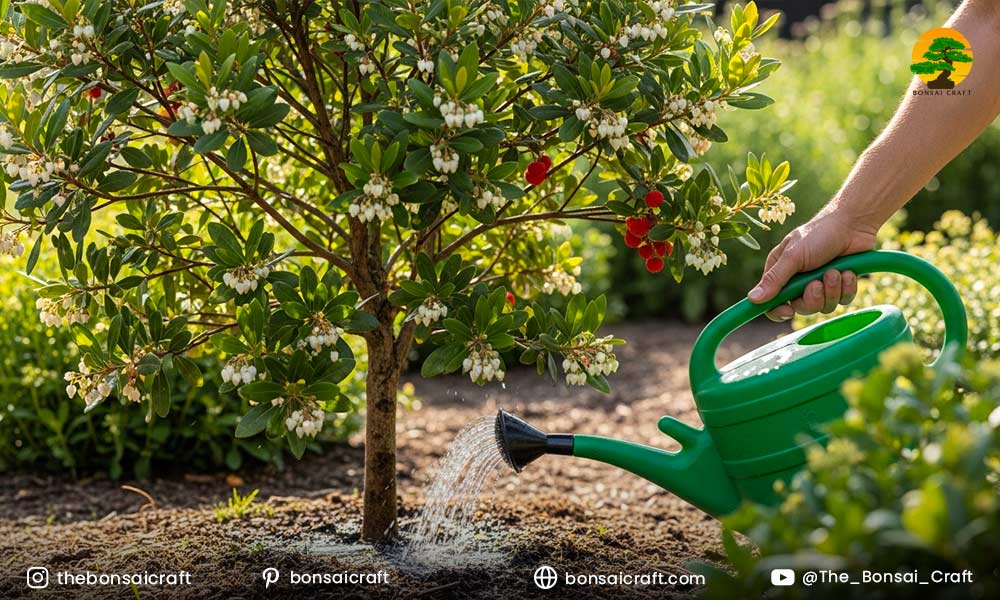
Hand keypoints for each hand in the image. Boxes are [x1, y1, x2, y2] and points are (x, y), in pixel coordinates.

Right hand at [747, 209, 877, 320]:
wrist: (853, 224)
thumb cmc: (819, 234)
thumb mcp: (793, 256)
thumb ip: (774, 279)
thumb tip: (752, 299)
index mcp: (781, 273)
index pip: (772, 303)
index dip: (778, 311)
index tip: (789, 311)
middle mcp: (799, 282)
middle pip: (801, 308)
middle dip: (812, 298)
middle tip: (817, 283)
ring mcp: (821, 284)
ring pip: (824, 307)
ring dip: (831, 290)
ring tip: (835, 271)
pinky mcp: (841, 285)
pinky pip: (843, 301)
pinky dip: (847, 288)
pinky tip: (848, 272)